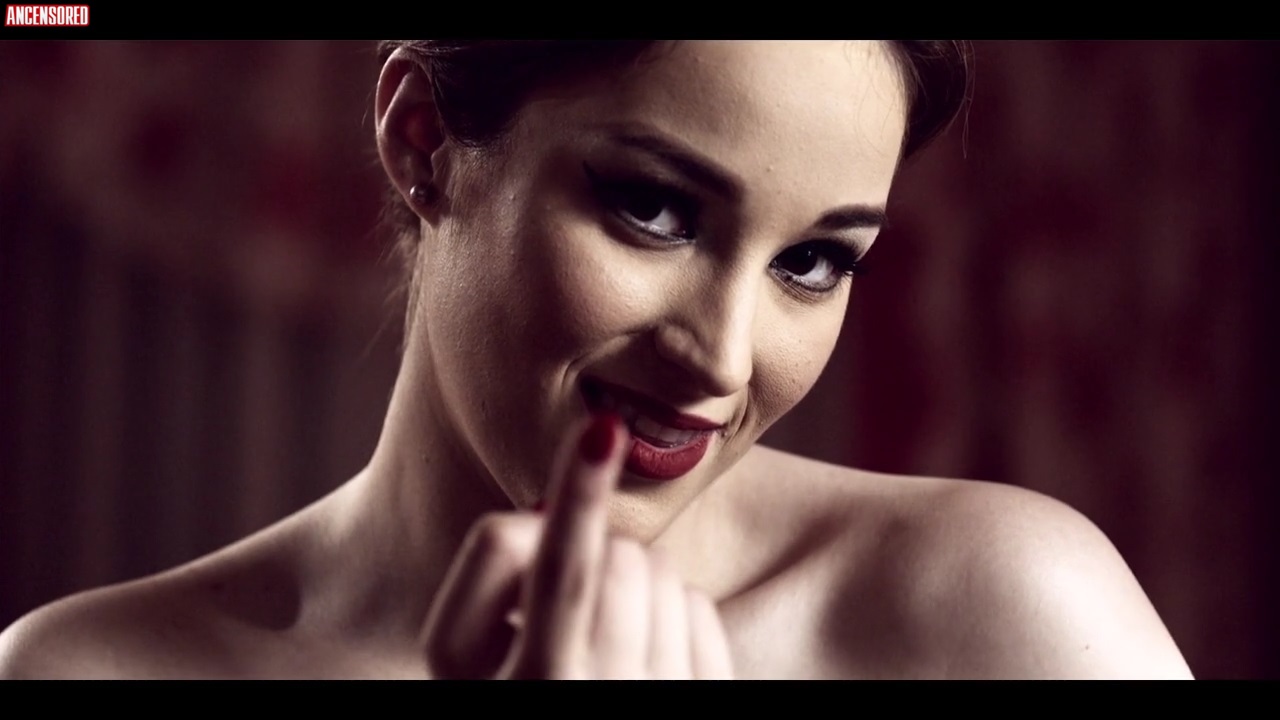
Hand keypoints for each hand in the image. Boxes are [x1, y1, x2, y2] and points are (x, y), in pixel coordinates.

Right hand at [421, 414, 733, 678]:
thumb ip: (496, 571)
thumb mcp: (464, 655)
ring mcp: (648, 703)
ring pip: (661, 575)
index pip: (556, 559)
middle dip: (596, 553)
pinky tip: (641, 659)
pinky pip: (697, 611)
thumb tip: (560, 505)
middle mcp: (576, 696)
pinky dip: (672, 613)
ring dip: (634, 581)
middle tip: (566, 603)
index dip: (573, 493)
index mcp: (513, 685)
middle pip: (616, 558)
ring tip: (599, 635)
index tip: (600, 428)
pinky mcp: (700, 704)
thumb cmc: (506, 691)